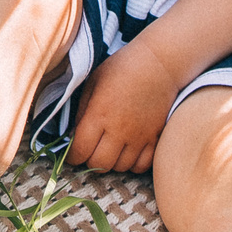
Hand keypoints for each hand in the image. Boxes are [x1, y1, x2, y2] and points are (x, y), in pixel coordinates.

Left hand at [66, 45, 180, 173]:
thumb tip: (74, 134)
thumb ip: (82, 110)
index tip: (73, 153)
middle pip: (99, 164)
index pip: (80, 150)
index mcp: (99, 114)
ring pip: (120, 167)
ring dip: (111, 163)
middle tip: (90, 152)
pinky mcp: (155, 138)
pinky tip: (127, 152)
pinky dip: (132, 164)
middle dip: (90, 161)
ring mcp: (138, 136)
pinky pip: (142, 165)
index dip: (72, 157)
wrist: (159, 64)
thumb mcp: (93, 82)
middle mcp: (118, 129)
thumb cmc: (122, 68)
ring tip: (109, 150)